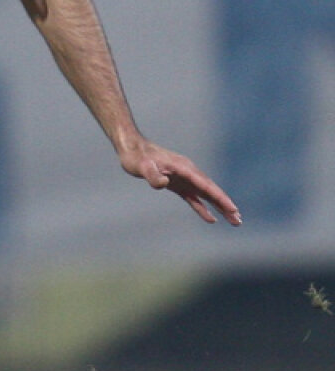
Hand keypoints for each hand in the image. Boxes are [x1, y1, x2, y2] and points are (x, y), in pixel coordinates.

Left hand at [120, 140, 241, 225]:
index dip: (219, 198)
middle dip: (225, 205)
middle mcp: (188, 173)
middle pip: (211, 191)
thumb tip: (164, 183)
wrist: (131, 149)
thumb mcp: (142, 167)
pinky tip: (211, 219)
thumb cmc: (136, 157)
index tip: (232, 208)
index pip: (206, 185)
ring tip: (233, 220)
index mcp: (184, 168)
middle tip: (238, 220)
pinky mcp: (177, 184)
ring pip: (206, 195)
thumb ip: (153, 175)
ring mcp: (184, 178)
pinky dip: (202, 208)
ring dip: (219, 207)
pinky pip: (194, 198)